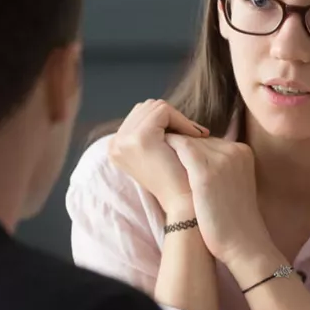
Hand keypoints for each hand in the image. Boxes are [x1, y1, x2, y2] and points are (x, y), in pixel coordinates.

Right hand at [108, 99, 207, 218]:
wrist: (183, 202)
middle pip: (145, 106)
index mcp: (115, 146)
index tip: (187, 132)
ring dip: (179, 119)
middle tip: (194, 133)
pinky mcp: (140, 138)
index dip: (165, 120)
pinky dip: (182, 120)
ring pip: (155, 106)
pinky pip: (163, 111)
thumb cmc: (176, 178)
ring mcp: (124, 141)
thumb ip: (151, 131)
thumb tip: (160, 108)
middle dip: (171, 117)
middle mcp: (114, 144)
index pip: (140, 114)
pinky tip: (194, 136)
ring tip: (194, 136)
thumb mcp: (156, 152)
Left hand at [164, 135, 275, 269]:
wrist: (242, 241)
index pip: (209, 140)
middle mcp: (234, 150)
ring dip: (172, 149)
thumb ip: (220, 166)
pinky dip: (168, 150)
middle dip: (181, 148)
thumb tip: (192, 159)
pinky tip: (157, 156)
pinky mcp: (206, 171)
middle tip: (161, 155)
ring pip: (188, 141)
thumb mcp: (234, 182)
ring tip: (157, 156)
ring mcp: (221, 159)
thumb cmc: (233, 218)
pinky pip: (182, 148)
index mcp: (242, 151)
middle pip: (198, 139)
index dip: (191, 147)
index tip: (174, 157)